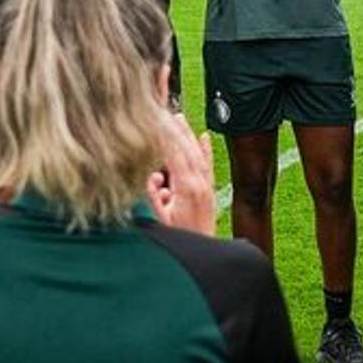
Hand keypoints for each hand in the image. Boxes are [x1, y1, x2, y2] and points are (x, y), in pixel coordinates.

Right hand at [146, 106, 219, 233]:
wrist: (203, 249)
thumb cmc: (179, 238)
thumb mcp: (160, 218)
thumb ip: (154, 195)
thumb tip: (153, 176)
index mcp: (187, 188)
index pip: (174, 155)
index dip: (165, 137)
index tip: (157, 121)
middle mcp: (200, 183)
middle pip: (187, 150)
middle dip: (177, 130)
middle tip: (166, 113)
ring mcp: (207, 186)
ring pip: (198, 154)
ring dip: (189, 136)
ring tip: (180, 119)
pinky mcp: (210, 190)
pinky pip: (208, 165)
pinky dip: (206, 150)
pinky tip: (204, 137)